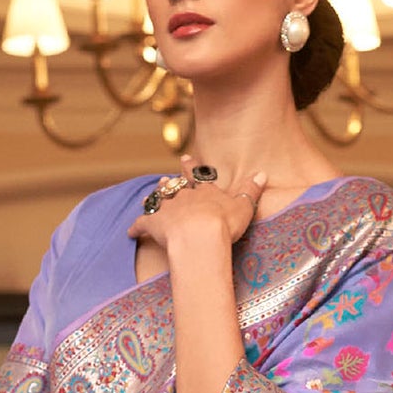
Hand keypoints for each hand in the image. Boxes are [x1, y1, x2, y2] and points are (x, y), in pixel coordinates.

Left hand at [127, 167, 266, 264]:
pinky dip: (136, 228)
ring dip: (151, 199)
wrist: (200, 235)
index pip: (197, 174)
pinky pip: (142, 225)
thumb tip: (263, 173)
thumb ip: (251, 190)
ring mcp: (167, 209)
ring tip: (144, 198)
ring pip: (156, 201)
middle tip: (163, 179)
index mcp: (204, 191)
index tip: (186, 157)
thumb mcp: (243, 205)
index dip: (191, 166)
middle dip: (169, 183)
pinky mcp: (154, 225)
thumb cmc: (224, 222)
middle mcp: (183, 196)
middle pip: (174, 187)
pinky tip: (130, 232)